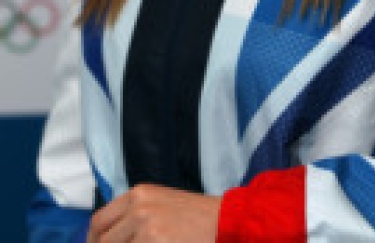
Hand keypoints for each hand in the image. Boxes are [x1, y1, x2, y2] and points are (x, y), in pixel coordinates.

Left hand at [86, 183, 220, 241]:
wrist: (224, 220)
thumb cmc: (197, 216)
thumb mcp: (161, 204)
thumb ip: (135, 216)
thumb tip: (112, 237)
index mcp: (139, 193)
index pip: (99, 221)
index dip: (94, 241)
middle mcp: (139, 206)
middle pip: (104, 241)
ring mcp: (146, 226)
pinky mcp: (154, 242)